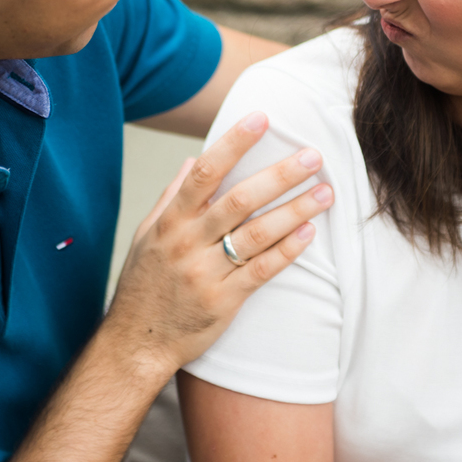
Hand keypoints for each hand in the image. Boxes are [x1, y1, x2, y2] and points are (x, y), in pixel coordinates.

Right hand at [104, 111, 333, 376]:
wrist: (136, 342)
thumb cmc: (143, 285)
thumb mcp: (146, 236)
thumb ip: (171, 198)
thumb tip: (191, 161)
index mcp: (169, 221)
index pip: (204, 172)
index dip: (234, 143)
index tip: (262, 118)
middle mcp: (187, 243)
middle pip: (240, 200)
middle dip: (279, 175)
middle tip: (312, 155)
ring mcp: (206, 273)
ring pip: (257, 234)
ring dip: (294, 210)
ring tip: (325, 193)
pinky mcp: (224, 301)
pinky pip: (261, 271)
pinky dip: (287, 251)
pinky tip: (310, 233)